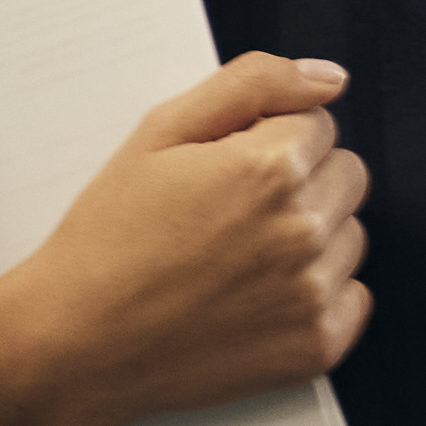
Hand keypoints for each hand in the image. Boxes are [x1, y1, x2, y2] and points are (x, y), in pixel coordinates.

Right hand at [0, 55, 370, 425]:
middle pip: (346, 174)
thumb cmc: (106, 238)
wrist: (74, 346)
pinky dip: (314, 297)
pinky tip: (254, 300)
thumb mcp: (155, 136)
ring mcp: (313, 292)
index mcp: (267, 167)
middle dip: (300, 182)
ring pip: (350, 235)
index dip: (266, 140)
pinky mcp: (317, 345)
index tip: (222, 171)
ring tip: (236, 259)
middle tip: (229, 213)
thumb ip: (248, 85)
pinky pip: (352, 298)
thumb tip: (329, 78)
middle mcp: (301, 228)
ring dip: (310, 238)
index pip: (317, 123)